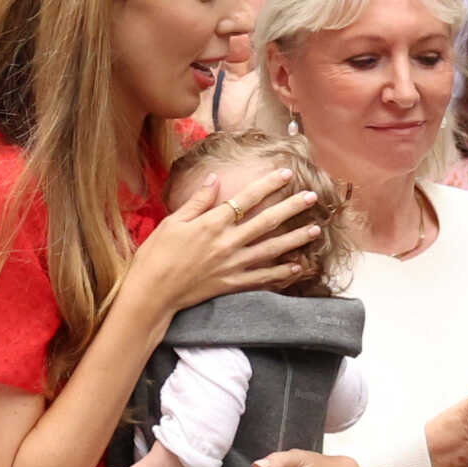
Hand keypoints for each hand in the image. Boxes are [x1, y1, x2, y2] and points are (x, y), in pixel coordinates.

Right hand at [124, 166, 324, 316]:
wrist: (151, 293)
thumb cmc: (156, 254)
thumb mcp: (172, 222)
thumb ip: (197, 201)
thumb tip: (215, 178)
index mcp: (211, 223)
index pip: (246, 198)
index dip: (268, 185)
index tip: (286, 174)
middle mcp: (227, 242)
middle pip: (266, 221)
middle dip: (292, 208)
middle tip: (313, 198)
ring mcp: (232, 265)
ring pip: (271, 249)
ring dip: (295, 239)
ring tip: (316, 230)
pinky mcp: (232, 284)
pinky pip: (263, 277)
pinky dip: (281, 272)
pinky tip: (298, 266)